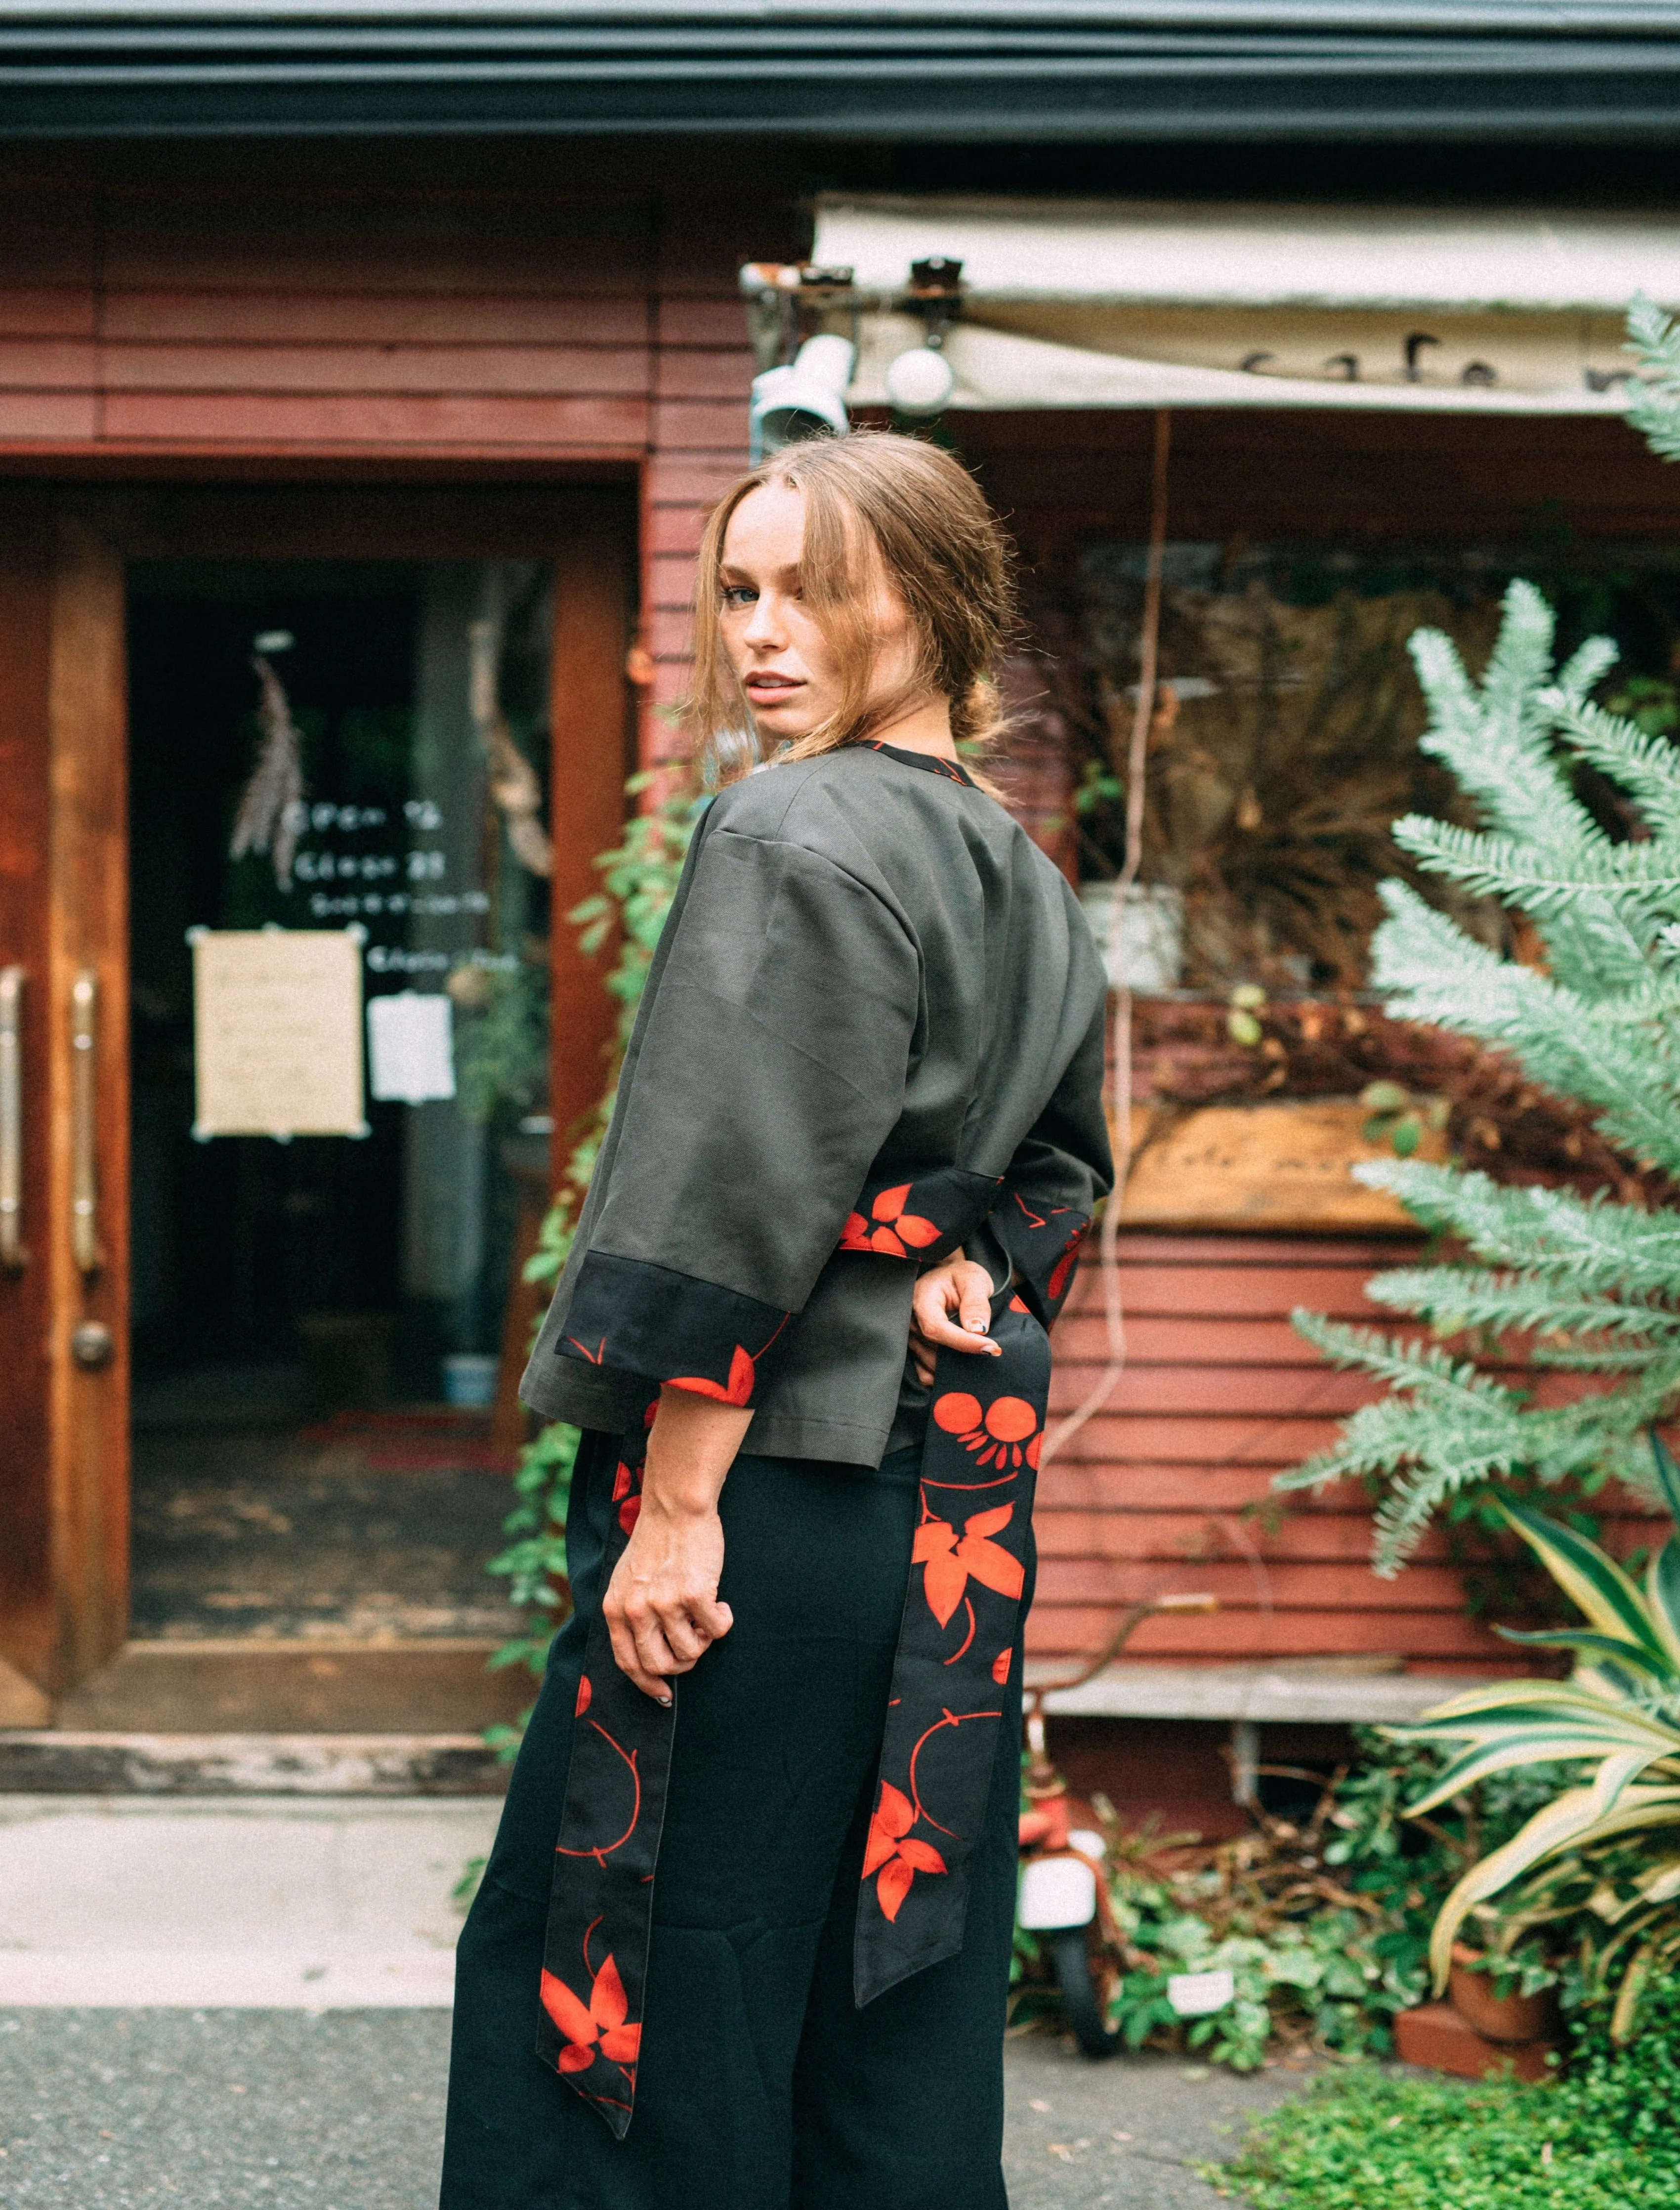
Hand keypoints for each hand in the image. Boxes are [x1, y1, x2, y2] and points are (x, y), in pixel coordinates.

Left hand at [604, 1495, 733, 1703]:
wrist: (676, 1507)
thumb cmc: (657, 1541)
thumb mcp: (627, 1580)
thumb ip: (631, 1613)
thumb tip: (649, 1654)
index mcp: (616, 1608)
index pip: (628, 1662)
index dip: (647, 1684)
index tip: (663, 1694)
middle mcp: (636, 1609)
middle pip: (659, 1665)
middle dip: (682, 1662)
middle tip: (694, 1642)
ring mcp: (664, 1602)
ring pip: (689, 1651)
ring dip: (703, 1640)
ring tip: (705, 1616)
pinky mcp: (694, 1593)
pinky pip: (716, 1629)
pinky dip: (723, 1622)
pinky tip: (720, 1604)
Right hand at [909, 1249, 1000, 1387]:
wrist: (950, 1279)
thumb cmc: (961, 1277)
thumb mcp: (974, 1280)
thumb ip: (976, 1303)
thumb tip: (978, 1329)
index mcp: (921, 1299)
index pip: (936, 1327)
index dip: (963, 1342)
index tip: (991, 1348)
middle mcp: (909, 1320)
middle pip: (933, 1347)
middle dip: (962, 1355)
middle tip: (992, 1354)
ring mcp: (910, 1337)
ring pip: (930, 1362)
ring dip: (955, 1366)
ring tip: (979, 1358)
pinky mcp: (914, 1349)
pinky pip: (924, 1371)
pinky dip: (942, 1375)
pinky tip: (959, 1369)